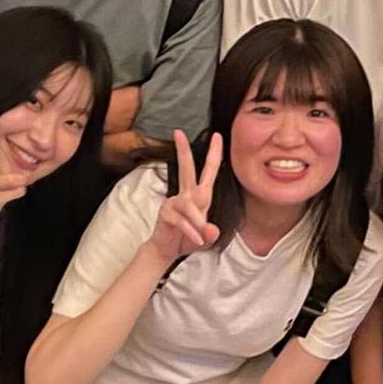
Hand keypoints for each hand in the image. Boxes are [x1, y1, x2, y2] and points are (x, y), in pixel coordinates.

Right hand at [148, 131, 221, 262]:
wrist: (167, 251)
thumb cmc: (188, 239)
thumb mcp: (205, 237)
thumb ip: (210, 233)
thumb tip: (210, 229)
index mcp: (199, 195)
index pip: (208, 171)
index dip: (214, 153)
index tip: (217, 135)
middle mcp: (186, 195)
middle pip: (186, 169)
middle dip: (183, 150)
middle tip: (178, 132)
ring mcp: (174, 203)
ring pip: (189, 205)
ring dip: (197, 222)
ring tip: (201, 238)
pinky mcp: (165, 213)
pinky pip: (181, 220)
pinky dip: (191, 231)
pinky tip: (196, 239)